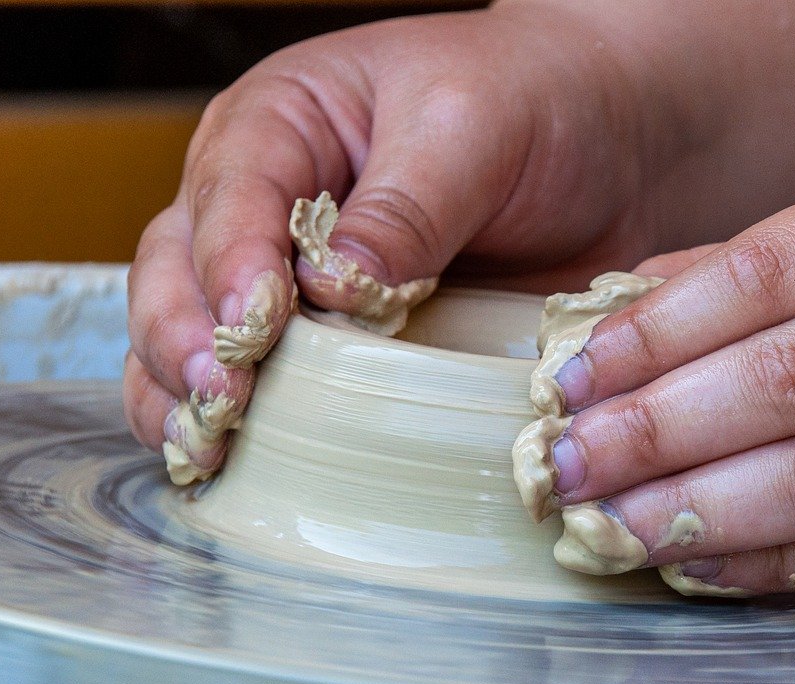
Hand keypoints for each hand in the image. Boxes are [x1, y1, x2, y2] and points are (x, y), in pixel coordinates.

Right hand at [124, 6, 666, 477]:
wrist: (613, 147)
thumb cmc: (535, 103)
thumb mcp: (471, 129)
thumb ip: (403, 208)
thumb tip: (330, 289)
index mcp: (282, 127)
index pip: (228, 198)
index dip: (229, 270)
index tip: (252, 332)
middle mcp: (268, 207)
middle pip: (180, 275)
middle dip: (185, 343)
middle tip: (219, 403)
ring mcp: (297, 283)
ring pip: (198, 338)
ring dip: (189, 398)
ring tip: (207, 450)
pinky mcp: (344, 346)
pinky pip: (274, 387)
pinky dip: (247, 430)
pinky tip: (236, 468)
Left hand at [544, 161, 794, 600]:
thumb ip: (771, 263)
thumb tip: (620, 315)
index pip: (771, 276)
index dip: (655, 333)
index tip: (573, 377)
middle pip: (790, 385)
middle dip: (657, 431)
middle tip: (566, 464)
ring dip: (698, 513)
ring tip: (609, 522)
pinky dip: (773, 568)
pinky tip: (695, 565)